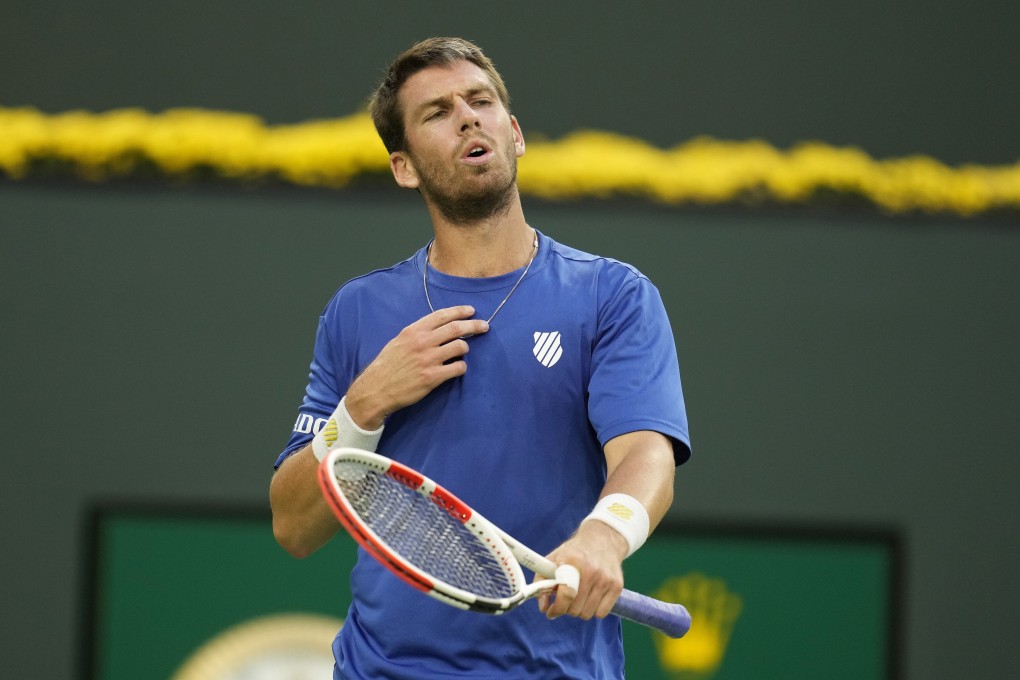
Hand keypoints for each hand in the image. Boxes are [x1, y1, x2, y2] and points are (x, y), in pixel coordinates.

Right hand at [345, 306, 488, 428]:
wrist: (377, 388)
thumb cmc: (387, 365)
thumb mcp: (399, 341)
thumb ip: (418, 333)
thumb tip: (439, 328)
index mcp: (413, 331)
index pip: (442, 315)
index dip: (460, 311)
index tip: (471, 311)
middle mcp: (422, 342)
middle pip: (456, 328)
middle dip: (474, 325)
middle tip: (484, 327)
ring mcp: (429, 359)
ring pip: (460, 347)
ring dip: (465, 348)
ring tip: (461, 352)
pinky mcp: (433, 377)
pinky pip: (458, 368)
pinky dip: (461, 367)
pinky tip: (457, 368)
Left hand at [537, 519, 627, 620]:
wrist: (602, 540)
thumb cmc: (574, 553)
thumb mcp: (554, 559)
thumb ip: (542, 581)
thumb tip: (543, 607)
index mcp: (573, 561)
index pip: (566, 594)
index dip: (556, 608)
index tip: (551, 611)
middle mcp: (592, 570)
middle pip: (575, 608)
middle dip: (566, 609)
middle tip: (565, 601)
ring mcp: (606, 579)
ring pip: (587, 614)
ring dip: (579, 611)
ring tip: (577, 598)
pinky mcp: (617, 586)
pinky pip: (601, 613)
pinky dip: (593, 611)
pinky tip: (590, 599)